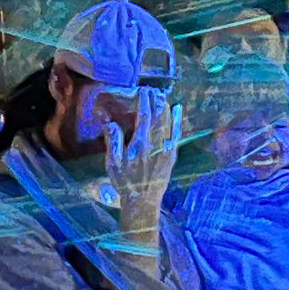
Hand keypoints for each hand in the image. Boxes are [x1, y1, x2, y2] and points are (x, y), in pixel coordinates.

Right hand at [115, 96, 183, 242]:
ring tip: (161, 94)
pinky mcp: (172, 154)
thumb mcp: (113, 163)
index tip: (143, 90)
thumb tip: (111, 123)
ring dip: (165, 106)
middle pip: (157, 115)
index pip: (144, 116)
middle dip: (155, 100)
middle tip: (152, 89)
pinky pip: (176, 132)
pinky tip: (177, 108)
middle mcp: (155, 143)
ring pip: (168, 121)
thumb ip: (113, 141)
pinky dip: (177, 119)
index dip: (144, 101)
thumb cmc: (125, 182)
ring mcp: (166, 149)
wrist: (143, 200)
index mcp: (139, 144)